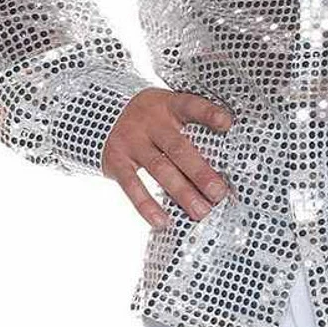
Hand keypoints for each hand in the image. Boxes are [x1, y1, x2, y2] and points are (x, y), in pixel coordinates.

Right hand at [101, 87, 234, 228]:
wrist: (100, 112)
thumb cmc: (149, 116)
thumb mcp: (166, 109)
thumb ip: (188, 126)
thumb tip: (219, 160)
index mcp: (168, 105)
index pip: (191, 105)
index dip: (209, 114)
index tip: (227, 124)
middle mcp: (151, 122)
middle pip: (178, 148)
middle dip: (200, 172)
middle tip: (218, 193)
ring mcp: (132, 142)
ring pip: (160, 169)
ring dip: (182, 193)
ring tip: (200, 211)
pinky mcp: (117, 161)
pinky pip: (133, 186)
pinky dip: (147, 206)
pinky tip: (163, 221)